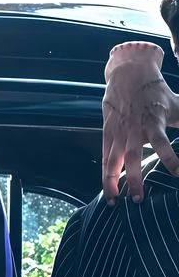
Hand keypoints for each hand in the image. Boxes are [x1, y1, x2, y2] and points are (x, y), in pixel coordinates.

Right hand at [102, 41, 178, 203]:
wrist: (128, 74)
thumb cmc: (155, 92)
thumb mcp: (175, 103)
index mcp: (152, 120)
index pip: (161, 142)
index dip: (169, 158)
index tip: (178, 173)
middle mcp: (133, 129)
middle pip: (132, 157)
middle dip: (134, 179)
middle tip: (139, 199)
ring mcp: (118, 132)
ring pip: (112, 161)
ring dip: (113, 183)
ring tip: (115, 202)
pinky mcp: (107, 134)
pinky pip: (105, 158)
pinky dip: (106, 176)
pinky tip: (110, 191)